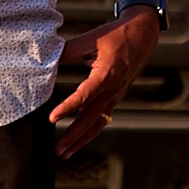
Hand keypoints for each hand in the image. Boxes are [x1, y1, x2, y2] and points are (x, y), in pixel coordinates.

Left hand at [50, 9, 158, 157]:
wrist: (142, 36)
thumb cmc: (116, 35)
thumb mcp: (90, 39)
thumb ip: (69, 51)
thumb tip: (47, 60)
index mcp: (107, 73)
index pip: (85, 95)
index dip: (68, 107)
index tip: (52, 118)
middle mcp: (112, 89)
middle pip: (91, 118)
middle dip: (73, 136)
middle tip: (57, 150)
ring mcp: (115, 96)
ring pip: (97, 124)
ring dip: (80, 140)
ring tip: (64, 153)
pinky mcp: (115, 98)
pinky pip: (102, 119)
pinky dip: (89, 132)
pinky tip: (78, 141)